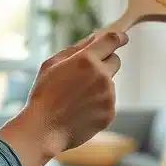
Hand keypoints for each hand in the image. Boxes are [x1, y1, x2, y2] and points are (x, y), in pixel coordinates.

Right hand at [0, 30, 126, 165]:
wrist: (44, 129)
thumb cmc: (44, 95)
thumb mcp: (51, 64)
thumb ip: (74, 49)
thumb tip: (93, 38)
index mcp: (86, 60)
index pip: (111, 41)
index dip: (119, 37)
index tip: (122, 38)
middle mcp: (102, 76)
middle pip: (115, 61)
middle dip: (105, 62)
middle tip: (86, 73)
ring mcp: (108, 95)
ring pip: (110, 83)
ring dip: (99, 85)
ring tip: (76, 98)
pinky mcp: (110, 112)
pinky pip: (108, 101)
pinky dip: (98, 103)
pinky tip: (80, 110)